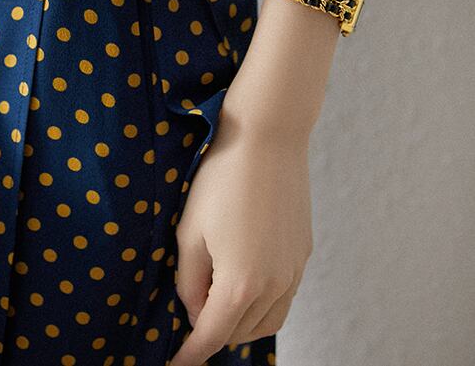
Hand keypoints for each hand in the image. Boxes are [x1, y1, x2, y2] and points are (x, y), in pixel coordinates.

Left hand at [168, 111, 312, 364]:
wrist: (268, 137)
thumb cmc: (221, 179)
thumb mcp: (190, 231)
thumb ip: (188, 281)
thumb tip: (194, 310)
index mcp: (240, 284)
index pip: (211, 338)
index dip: (190, 355)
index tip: (175, 365)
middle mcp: (273, 287)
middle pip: (239, 334)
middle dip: (212, 332)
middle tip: (189, 314)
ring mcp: (294, 271)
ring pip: (267, 322)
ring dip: (241, 323)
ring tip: (215, 303)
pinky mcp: (304, 254)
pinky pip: (284, 298)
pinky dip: (263, 304)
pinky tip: (244, 282)